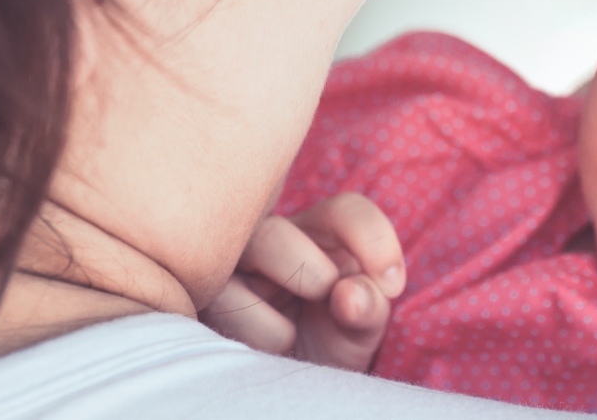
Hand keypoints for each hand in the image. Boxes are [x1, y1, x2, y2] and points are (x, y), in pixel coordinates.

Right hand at [199, 192, 406, 369]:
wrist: (293, 386)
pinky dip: (261, 330)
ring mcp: (231, 269)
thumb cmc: (328, 341)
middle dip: (313, 270)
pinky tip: (270, 347)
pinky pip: (223, 299)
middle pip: (278, 229)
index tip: (392, 286)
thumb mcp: (360, 327)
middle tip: (329, 300)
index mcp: (319, 235)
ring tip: (294, 333)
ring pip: (246, 252)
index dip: (373, 239)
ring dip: (285, 291)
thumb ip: (369, 307)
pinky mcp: (204, 299)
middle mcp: (271, 241)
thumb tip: (349, 294)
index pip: (345, 210)